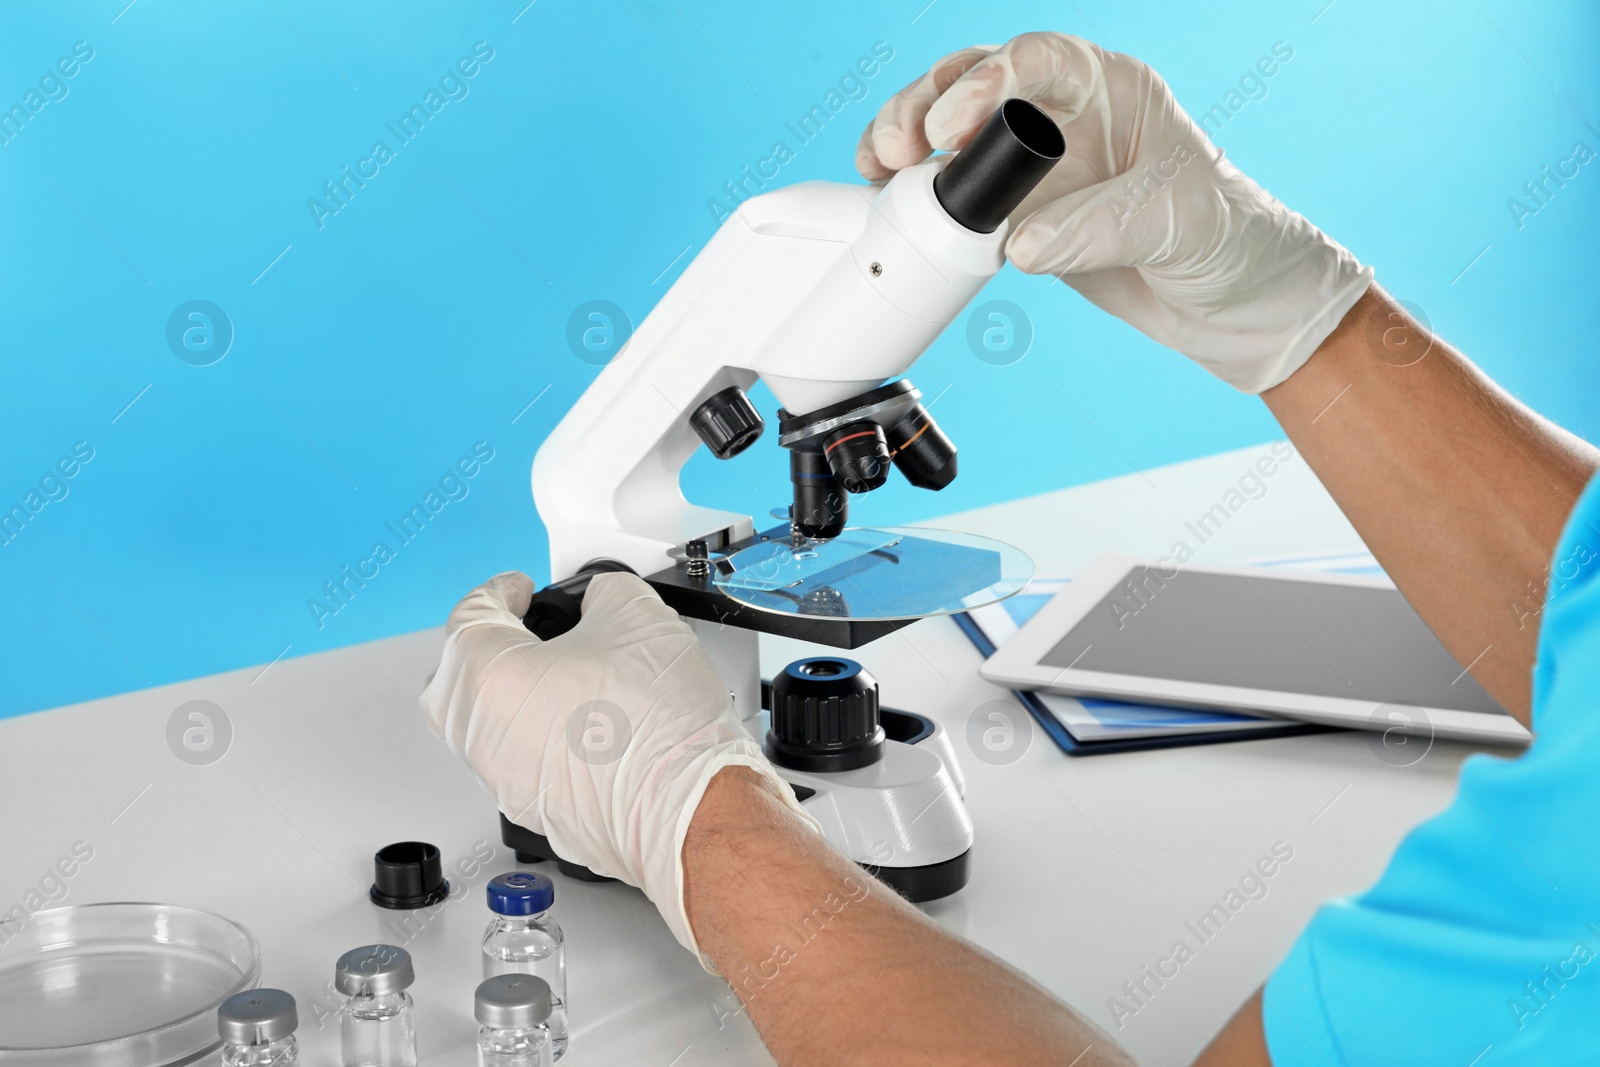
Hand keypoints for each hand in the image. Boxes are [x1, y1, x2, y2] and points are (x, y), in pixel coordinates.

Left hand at [421, 570, 816, 964]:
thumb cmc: (658, 729)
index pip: (472, 613)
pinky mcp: (534, 810)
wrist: (688, 809)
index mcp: (488, 675)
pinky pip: (518, 760)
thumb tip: (601, 601)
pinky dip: (539, 736)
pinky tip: (585, 724)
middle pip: (459, 675)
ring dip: (514, 694)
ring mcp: (503, 779)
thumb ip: (603, 592)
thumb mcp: (639, 614)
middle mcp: (481, 732)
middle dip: (490, 646)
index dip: (501, 590)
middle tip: (530, 632)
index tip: (520, 589)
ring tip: (566, 677)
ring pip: (486, 723)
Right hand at [858, 32, 1372, 392]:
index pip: (1035, 62)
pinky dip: (921, 203)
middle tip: (898, 148)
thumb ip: (1100, 226)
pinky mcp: (1023, 223)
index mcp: (1112, 89)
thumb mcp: (1179, 222)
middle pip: (975, 86)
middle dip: (925, 106)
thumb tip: (1018, 243)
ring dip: (908, 146)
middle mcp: (1067, 119)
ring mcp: (1040, 172)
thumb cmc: (1238, 242)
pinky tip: (892, 206)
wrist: (1247, 310)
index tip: (951, 129)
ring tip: (880, 169)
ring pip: (954, 140)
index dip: (984, 83)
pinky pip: (959, 203)